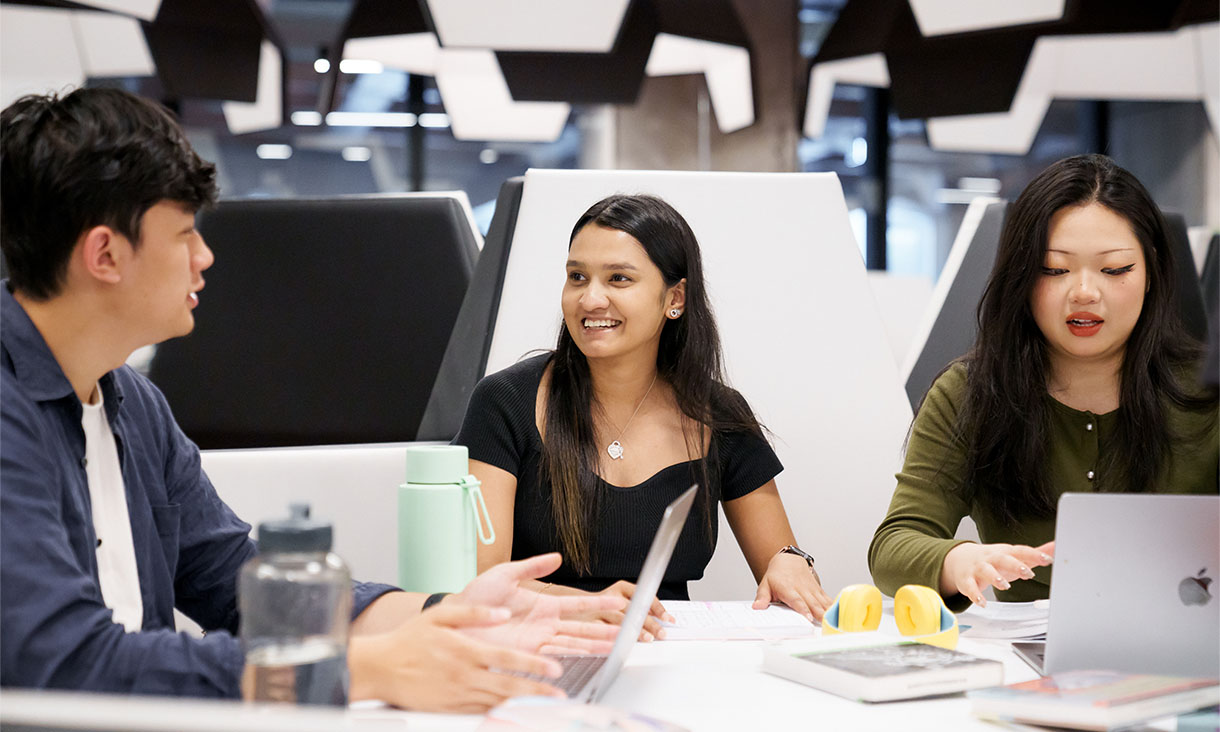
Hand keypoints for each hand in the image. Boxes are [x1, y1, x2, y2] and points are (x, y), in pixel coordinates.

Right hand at [348, 603, 564, 712]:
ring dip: (523, 707)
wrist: (380, 668)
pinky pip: (480, 714)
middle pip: (509, 686)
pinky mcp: (450, 710)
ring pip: (497, 703)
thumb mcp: (440, 616)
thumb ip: (474, 612)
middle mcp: (465, 676)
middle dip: (537, 692)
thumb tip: (502, 612)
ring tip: (544, 708)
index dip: (534, 665)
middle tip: (559, 696)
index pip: (508, 659)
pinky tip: (514, 714)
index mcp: (466, 651)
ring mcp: (458, 696)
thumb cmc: (409, 640)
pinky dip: (499, 715)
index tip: (555, 668)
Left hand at [453, 553, 621, 653]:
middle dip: (605, 629)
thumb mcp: (505, 573)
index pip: (577, 604)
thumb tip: (557, 557)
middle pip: (581, 628)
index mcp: (542, 605)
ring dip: (594, 647)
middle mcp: (543, 625)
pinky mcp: (525, 655)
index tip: (620, 602)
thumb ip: (532, 566)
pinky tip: (586, 661)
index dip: (598, 603)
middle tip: (628, 631)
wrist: (455, 618)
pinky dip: (570, 660)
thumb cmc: (476, 597)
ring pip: (573, 645)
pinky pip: (552, 658)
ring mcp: (536, 641)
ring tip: (615, 648)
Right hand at [583, 580, 671, 641]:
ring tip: (647, 638)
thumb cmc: (605, 607)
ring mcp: (599, 609)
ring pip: (621, 620)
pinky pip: (604, 631)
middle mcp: (611, 596)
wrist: (575, 606)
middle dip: (650, 623)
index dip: (657, 608)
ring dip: (636, 631)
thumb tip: (662, 619)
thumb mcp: (622, 600)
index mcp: (622, 588)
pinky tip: (624, 644)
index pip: (644, 596)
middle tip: (661, 633)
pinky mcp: (589, 622)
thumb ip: (640, 607)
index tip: (667, 619)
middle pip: (634, 609)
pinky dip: (615, 638)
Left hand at [751, 551, 831, 620]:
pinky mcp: (818, 590)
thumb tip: (757, 607)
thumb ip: (762, 597)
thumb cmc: (777, 575)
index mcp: (788, 589)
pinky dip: (833, 605)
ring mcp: (811, 590)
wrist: (789, 560)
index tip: (809, 617)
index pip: (797, 600)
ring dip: (828, 611)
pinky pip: (827, 598)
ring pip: (821, 601)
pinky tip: (839, 613)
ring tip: (834, 621)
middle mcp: (802, 589)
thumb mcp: (765, 584)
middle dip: (819, 613)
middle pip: (812, 603)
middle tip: (825, 623)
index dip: (803, 609)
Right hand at [940, 541, 1054, 605]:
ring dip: (995, 578)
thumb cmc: (993, 559)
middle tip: (1028, 572)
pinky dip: (975, 595)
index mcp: (1006, 552)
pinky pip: (970, 587)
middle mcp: (992, 558)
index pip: (1021, 551)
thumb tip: (1056, 546)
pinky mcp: (967, 580)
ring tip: (1005, 586)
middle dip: (1015, 565)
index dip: (1035, 555)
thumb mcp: (1013, 555)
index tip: (1048, 559)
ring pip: (986, 571)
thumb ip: (1034, 553)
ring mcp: (978, 568)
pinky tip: (982, 602)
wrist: (960, 558)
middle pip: (1003, 559)